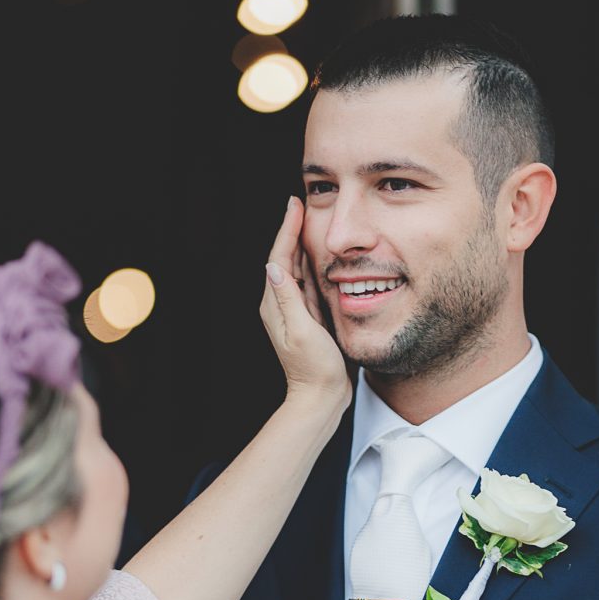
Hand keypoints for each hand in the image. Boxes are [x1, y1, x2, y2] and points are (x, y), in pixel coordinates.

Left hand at [260, 197, 349, 409]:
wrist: (321, 397)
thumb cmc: (314, 368)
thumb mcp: (302, 331)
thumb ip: (289, 299)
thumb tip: (273, 266)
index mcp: (275, 305)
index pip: (278, 258)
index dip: (286, 230)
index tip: (294, 205)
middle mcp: (282, 304)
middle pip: (286, 258)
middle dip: (294, 230)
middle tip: (304, 203)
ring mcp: (296, 310)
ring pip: (299, 268)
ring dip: (304, 244)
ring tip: (313, 219)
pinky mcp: (310, 316)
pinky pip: (311, 283)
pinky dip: (315, 264)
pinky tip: (324, 253)